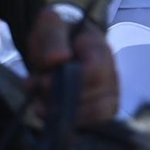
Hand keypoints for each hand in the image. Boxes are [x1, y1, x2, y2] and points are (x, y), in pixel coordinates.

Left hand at [24, 8, 117, 124]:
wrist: (58, 41)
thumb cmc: (56, 32)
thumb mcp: (50, 25)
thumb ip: (53, 39)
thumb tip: (58, 59)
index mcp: (98, 47)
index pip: (96, 71)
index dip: (70, 81)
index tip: (44, 81)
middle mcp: (110, 70)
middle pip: (98, 97)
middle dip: (64, 100)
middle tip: (39, 91)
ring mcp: (109, 90)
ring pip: (99, 115)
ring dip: (67, 115)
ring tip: (41, 106)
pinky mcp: (102, 107)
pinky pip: (95, 124)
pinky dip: (71, 124)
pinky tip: (50, 114)